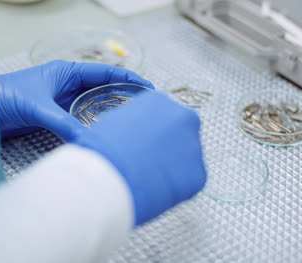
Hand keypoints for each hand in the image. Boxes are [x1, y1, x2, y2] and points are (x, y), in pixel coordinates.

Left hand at [0, 60, 153, 139]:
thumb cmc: (4, 95)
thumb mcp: (37, 107)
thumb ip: (62, 122)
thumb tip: (86, 140)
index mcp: (67, 72)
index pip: (104, 73)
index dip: (127, 79)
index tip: (147, 88)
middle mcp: (68, 85)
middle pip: (103, 89)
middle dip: (123, 97)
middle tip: (143, 111)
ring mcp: (63, 102)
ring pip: (93, 106)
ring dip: (109, 113)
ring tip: (129, 125)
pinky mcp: (56, 117)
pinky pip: (81, 120)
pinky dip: (93, 127)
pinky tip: (103, 135)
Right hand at [73, 92, 206, 225]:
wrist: (110, 178)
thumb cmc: (102, 151)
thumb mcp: (112, 123)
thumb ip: (131, 124)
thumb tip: (132, 133)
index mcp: (159, 101)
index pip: (161, 115)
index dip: (150, 133)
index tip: (141, 145)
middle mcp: (183, 117)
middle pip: (179, 133)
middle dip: (167, 147)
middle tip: (147, 163)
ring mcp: (194, 146)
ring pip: (185, 158)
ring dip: (172, 167)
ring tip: (148, 178)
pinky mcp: (199, 174)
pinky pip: (188, 181)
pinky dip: (175, 187)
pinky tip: (156, 189)